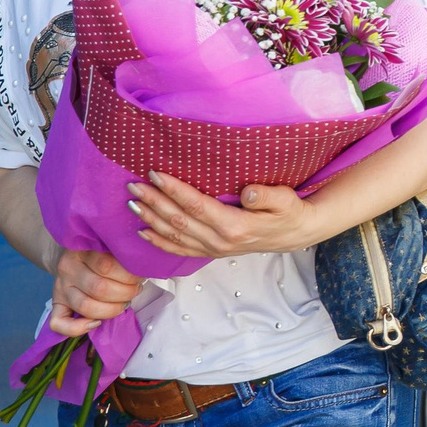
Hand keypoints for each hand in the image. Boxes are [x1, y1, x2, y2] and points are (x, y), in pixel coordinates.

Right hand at [48, 248, 142, 337]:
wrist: (69, 255)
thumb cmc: (96, 252)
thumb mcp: (107, 245)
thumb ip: (121, 254)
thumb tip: (146, 267)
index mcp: (81, 251)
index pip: (107, 265)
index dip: (129, 275)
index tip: (140, 276)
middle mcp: (68, 269)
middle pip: (100, 288)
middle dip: (125, 293)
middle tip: (136, 290)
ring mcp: (60, 288)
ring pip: (86, 306)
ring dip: (112, 310)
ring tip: (124, 302)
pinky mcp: (55, 305)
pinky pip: (59, 324)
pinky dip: (78, 329)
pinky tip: (96, 323)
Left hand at [128, 172, 318, 258]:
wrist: (294, 234)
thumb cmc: (289, 212)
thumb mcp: (286, 200)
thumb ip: (267, 196)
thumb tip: (248, 192)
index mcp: (235, 226)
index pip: (196, 205)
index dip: (174, 190)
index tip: (156, 174)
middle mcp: (219, 241)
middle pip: (178, 220)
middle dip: (154, 202)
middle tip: (133, 186)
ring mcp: (212, 249)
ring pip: (174, 235)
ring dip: (151, 219)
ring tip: (132, 203)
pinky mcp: (210, 252)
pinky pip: (178, 249)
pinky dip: (158, 241)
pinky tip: (143, 232)